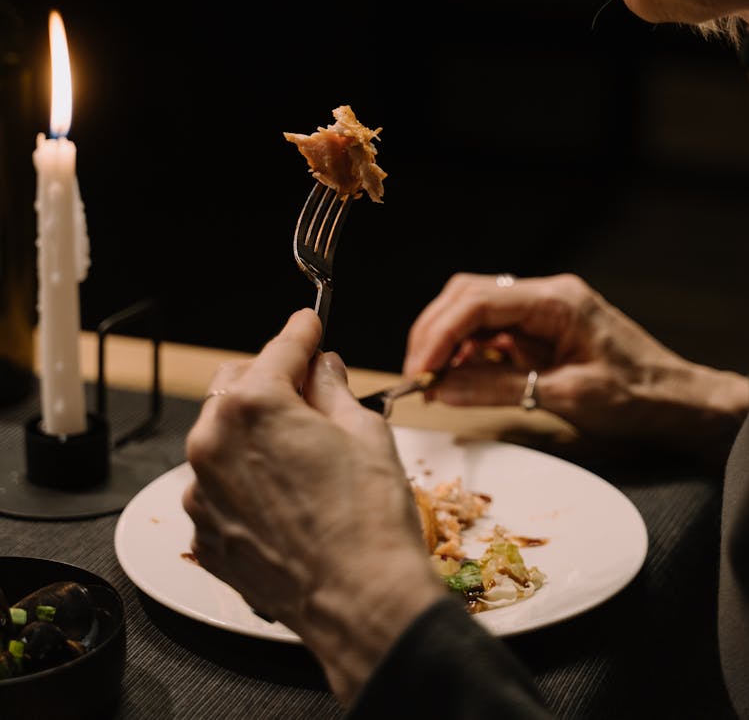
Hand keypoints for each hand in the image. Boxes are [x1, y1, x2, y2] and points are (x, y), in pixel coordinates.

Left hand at [182, 308, 443, 704]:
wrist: (362, 603)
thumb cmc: (369, 519)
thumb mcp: (365, 431)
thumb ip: (332, 388)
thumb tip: (323, 369)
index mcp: (253, 406)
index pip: (280, 349)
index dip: (302, 332)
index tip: (309, 323)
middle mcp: (213, 443)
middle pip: (236, 385)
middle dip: (271, 379)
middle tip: (310, 388)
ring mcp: (202, 492)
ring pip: (222, 436)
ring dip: (254, 430)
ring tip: (301, 449)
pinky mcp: (204, 532)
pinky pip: (218, 485)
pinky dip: (244, 477)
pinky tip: (284, 492)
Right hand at [404, 272, 748, 459]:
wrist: (679, 402)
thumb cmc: (637, 398)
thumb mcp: (567, 397)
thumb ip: (499, 388)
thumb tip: (442, 388)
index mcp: (556, 300)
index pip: (478, 302)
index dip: (439, 333)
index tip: (418, 368)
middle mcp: (545, 294)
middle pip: (467, 296)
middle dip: (434, 333)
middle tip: (415, 376)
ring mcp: (541, 310)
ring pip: (473, 310)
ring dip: (446, 341)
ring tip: (431, 381)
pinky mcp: (539, 329)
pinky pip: (490, 330)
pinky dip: (466, 351)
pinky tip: (457, 377)